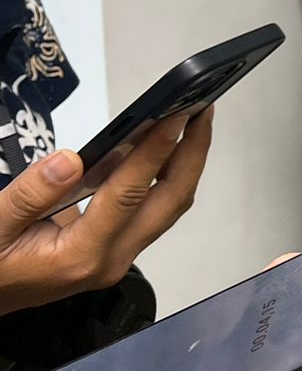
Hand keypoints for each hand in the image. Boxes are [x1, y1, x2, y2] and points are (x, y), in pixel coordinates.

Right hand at [0, 109, 212, 314]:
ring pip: (166, 206)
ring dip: (183, 163)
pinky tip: (157, 147)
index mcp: (81, 255)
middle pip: (170, 201)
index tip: (175, 115)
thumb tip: (71, 159)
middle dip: (193, 154)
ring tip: (192, 120)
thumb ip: (30, 195)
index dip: (155, 151)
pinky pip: (150, 209)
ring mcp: (115, 257)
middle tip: (202, 110)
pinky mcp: (113, 251)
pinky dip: (161, 176)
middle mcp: (110, 260)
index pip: (131, 194)